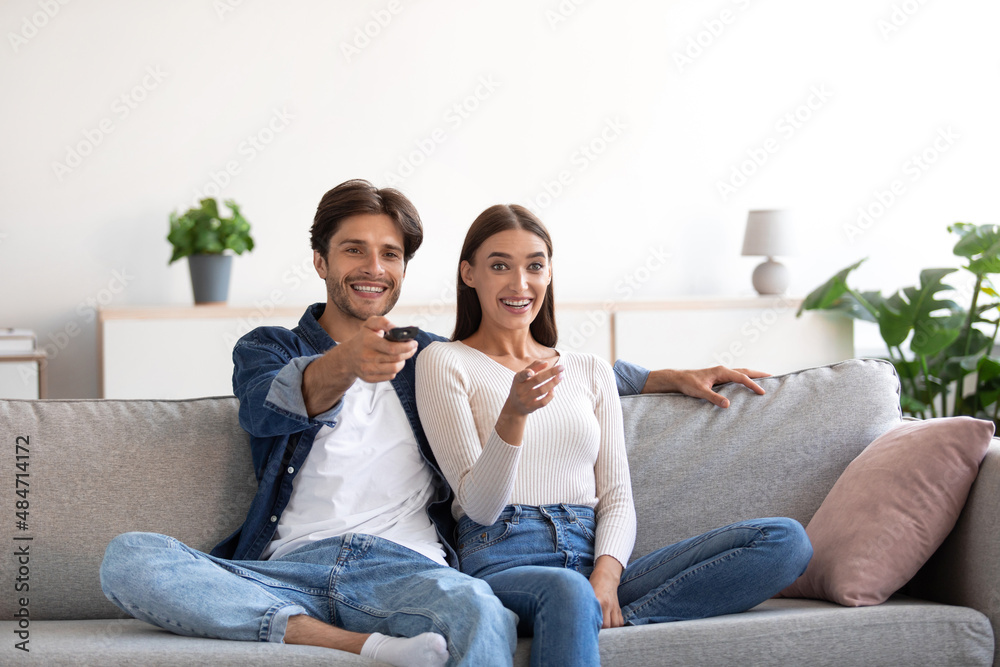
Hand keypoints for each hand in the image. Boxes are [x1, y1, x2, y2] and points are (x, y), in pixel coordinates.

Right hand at [339, 316, 418, 382]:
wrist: (347, 357)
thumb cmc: (363, 338)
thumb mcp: (370, 324)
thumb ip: (383, 321)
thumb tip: (396, 328)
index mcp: (368, 342)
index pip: (392, 348)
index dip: (407, 346)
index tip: (414, 343)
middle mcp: (367, 357)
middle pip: (396, 359)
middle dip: (408, 353)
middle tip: (412, 348)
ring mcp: (367, 369)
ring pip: (394, 369)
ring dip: (402, 362)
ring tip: (402, 355)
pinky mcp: (369, 378)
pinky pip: (389, 376)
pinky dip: (394, 370)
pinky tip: (393, 363)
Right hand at [502, 360, 562, 416]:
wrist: (515, 407)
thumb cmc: (522, 387)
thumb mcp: (523, 376)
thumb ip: (534, 367)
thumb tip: (546, 363)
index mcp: (517, 380)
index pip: (522, 375)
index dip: (528, 372)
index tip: (538, 367)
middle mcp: (520, 390)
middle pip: (536, 380)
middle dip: (550, 373)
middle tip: (562, 367)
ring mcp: (525, 400)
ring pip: (541, 390)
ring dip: (553, 383)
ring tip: (561, 376)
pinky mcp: (531, 408)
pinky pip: (543, 402)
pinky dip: (550, 395)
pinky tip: (554, 389)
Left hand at [589, 556, 623, 628]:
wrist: (606, 577)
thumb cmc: (592, 585)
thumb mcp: (586, 593)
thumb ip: (584, 605)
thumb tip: (575, 617)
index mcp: (598, 600)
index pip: (596, 619)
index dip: (592, 627)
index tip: (587, 631)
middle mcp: (607, 605)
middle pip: (607, 625)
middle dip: (601, 631)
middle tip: (594, 633)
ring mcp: (614, 607)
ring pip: (615, 625)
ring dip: (610, 630)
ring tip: (603, 631)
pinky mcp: (618, 608)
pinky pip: (620, 622)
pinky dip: (616, 626)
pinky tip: (610, 627)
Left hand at [643, 366, 768, 407]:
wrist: (678, 379)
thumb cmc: (687, 383)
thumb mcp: (700, 392)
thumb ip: (713, 398)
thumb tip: (728, 404)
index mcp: (721, 371)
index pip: (741, 377)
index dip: (752, 384)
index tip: (762, 392)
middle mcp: (723, 370)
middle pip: (745, 371)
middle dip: (758, 374)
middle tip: (773, 377)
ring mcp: (721, 373)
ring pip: (741, 373)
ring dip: (752, 375)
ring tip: (765, 379)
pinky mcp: (718, 377)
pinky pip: (735, 377)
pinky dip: (744, 379)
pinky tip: (747, 384)